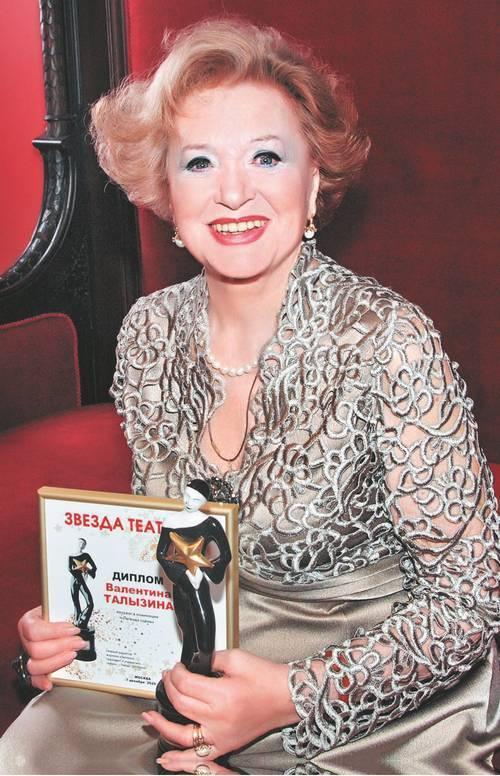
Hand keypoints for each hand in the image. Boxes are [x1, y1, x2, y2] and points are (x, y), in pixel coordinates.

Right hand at [18, 605, 84, 690]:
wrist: (53, 620)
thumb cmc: (56, 614)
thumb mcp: (58, 608)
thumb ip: (64, 613)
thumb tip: (78, 621)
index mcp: (28, 623)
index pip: (35, 631)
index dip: (56, 631)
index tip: (73, 630)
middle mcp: (25, 641)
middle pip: (36, 650)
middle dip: (61, 646)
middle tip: (79, 642)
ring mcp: (28, 656)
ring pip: (35, 666)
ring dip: (57, 661)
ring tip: (73, 654)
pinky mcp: (34, 669)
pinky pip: (33, 679)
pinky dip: (41, 682)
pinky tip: (50, 683)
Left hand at [142, 649, 298, 770]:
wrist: (286, 696)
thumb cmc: (266, 678)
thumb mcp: (236, 658)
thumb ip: (210, 659)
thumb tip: (194, 663)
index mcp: (221, 696)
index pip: (185, 684)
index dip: (176, 673)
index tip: (176, 667)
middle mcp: (218, 719)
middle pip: (181, 704)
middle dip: (169, 687)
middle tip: (168, 678)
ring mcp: (221, 735)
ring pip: (182, 734)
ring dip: (162, 725)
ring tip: (150, 717)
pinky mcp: (225, 744)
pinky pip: (198, 759)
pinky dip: (180, 762)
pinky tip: (166, 760)